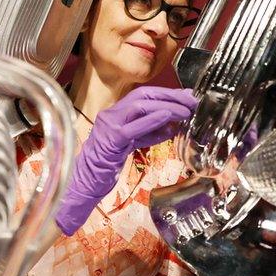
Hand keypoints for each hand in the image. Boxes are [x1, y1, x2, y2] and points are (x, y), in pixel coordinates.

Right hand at [55, 86, 196, 234]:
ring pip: (139, 106)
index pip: (144, 95)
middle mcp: (110, 115)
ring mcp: (108, 126)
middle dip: (171, 96)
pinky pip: (133, 127)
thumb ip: (149, 132)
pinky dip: (151, 120)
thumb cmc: (105, 165)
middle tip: (192, 101)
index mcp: (115, 113)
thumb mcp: (132, 144)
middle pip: (143, 95)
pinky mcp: (110, 141)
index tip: (187, 96)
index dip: (167, 93)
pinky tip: (167, 118)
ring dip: (166, 106)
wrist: (84, 182)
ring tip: (185, 111)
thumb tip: (174, 124)